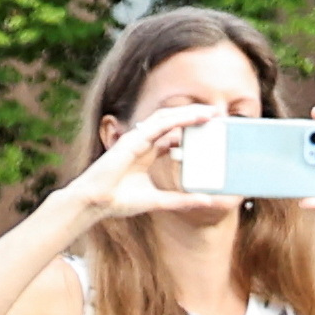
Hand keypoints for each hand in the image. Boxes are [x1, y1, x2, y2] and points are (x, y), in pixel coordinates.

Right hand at [58, 101, 238, 229]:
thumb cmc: (121, 201)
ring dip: (189, 113)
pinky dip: (177, 118)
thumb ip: (182, 200)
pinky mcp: (133, 139)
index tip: (212, 131)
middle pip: (172, 124)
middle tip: (216, 116)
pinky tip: (193, 116)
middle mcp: (143, 143)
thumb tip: (207, 201)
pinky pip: (158, 124)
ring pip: (167, 119)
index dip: (191, 131)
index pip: (172, 137)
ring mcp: (138, 139)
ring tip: (210, 112)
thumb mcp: (160, 201)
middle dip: (193, 117)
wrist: (97, 202)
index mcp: (148, 154)